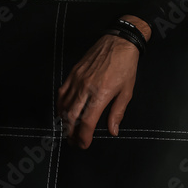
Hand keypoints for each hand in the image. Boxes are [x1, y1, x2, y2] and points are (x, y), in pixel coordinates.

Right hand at [57, 16, 148, 147]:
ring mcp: (76, 80)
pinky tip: (63, 112)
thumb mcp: (127, 91)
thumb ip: (117, 112)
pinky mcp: (72, 74)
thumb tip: (113, 131)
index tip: (83, 145)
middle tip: (73, 142)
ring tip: (69, 130)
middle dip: (71, 133)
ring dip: (64, 121)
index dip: (83, 137)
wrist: (119, 42)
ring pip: (63, 106)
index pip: (86, 122)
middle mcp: (85, 89)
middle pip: (71, 117)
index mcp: (101, 94)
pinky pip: (61, 93)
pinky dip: (60, 106)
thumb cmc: (126, 67)